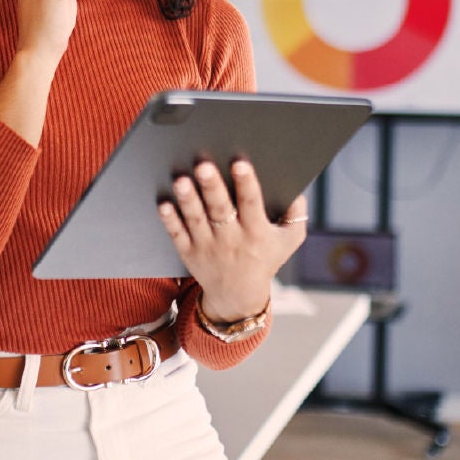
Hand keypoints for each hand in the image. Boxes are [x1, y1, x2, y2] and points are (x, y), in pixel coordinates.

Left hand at [157, 159, 307, 320]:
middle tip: (203, 165)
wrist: (239, 295)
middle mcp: (231, 239)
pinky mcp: (188, 252)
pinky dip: (170, 220)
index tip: (240, 163)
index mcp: (256, 232)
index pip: (252, 204)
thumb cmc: (266, 257)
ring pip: (196, 219)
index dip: (246, 184)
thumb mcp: (290, 240)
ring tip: (181, 179)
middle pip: (220, 209)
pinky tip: (164, 203)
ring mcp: (207, 246)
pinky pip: (177, 234)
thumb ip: (296, 214)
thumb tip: (296, 188)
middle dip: (212, 186)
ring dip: (188, 200)